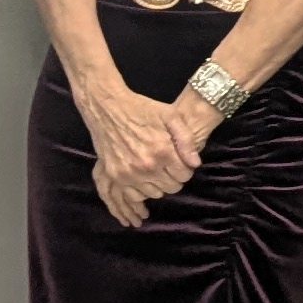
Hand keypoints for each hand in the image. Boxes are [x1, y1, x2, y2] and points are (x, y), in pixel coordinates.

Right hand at [79, 83, 198, 206]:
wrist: (107, 107)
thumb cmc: (141, 108)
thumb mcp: (171, 115)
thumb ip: (186, 140)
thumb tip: (195, 163)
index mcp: (163, 151)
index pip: (184, 176)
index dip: (185, 169)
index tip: (180, 162)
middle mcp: (147, 166)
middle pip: (171, 188)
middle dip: (174, 178)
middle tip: (168, 167)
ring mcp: (129, 173)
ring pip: (155, 193)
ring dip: (158, 184)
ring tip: (155, 170)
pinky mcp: (115, 176)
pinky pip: (135, 195)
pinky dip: (142, 189)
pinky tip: (142, 177)